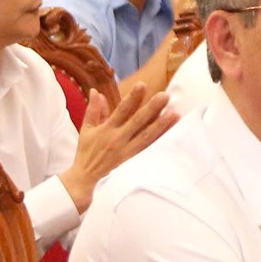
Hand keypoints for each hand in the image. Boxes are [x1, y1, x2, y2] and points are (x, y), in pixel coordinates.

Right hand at [60, 83, 176, 211]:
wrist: (86, 176)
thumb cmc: (86, 150)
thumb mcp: (86, 129)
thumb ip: (93, 109)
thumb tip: (95, 91)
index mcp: (106, 129)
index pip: (121, 110)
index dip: (132, 98)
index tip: (142, 85)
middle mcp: (118, 139)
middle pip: (138, 121)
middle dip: (152, 108)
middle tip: (165, 96)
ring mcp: (127, 150)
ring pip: (147, 136)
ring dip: (161, 124)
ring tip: (175, 114)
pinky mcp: (133, 159)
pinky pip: (148, 147)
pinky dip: (159, 138)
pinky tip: (170, 129)